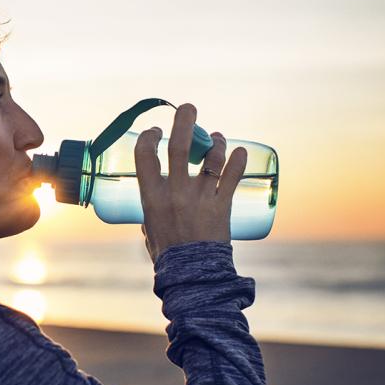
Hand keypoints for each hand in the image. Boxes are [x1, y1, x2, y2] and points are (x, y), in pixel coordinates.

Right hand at [134, 103, 246, 263]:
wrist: (192, 275)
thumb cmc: (167, 255)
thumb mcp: (150, 229)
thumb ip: (152, 214)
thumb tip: (153, 209)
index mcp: (151, 196)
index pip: (144, 154)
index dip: (150, 136)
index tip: (156, 131)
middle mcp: (175, 192)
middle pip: (180, 146)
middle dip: (185, 121)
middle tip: (189, 109)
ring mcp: (200, 198)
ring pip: (211, 158)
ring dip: (216, 142)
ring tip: (218, 138)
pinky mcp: (222, 206)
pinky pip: (232, 176)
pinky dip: (238, 160)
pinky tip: (240, 151)